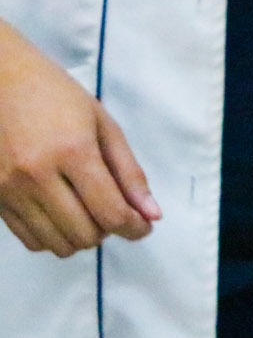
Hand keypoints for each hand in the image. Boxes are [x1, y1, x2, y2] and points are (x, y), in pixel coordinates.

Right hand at [0, 22, 159, 256]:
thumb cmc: (54, 94)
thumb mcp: (102, 124)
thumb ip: (129, 172)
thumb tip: (152, 215)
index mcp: (73, 152)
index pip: (112, 214)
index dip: (135, 228)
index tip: (144, 226)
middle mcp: (37, 175)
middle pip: (85, 235)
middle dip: (109, 231)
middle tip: (114, 212)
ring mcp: (9, 188)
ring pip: (57, 244)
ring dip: (82, 237)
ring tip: (88, 213)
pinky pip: (29, 239)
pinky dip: (53, 237)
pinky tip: (61, 215)